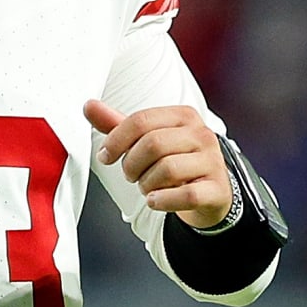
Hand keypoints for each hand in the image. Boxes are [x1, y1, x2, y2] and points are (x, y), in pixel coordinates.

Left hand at [83, 100, 234, 228]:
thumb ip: (117, 124)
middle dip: (131, 165)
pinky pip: (187, 194)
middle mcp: (201, 134)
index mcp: (183, 116)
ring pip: (167, 169)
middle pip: (152, 144)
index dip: (115, 140)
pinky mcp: (217, 189)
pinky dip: (164, 201)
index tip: (104, 156)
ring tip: (148, 187)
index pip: (140, 120)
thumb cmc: (173, 160)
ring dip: (147, 184)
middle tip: (131, 175)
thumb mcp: (146, 140)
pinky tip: (156, 201)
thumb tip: (89, 106)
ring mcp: (212, 161)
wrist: (207, 192)